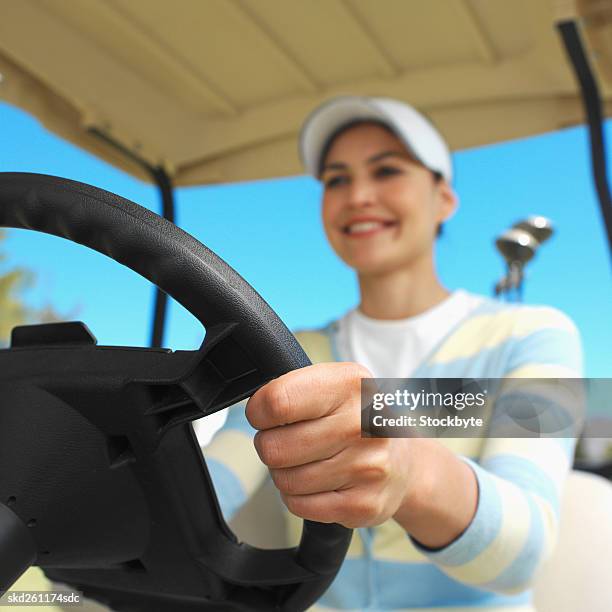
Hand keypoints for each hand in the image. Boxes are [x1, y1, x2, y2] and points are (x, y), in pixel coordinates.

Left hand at [246, 362, 422, 528]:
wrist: (403, 460)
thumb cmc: (354, 418)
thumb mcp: (333, 384)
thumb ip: (294, 388)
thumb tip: (256, 409)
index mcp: (351, 384)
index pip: (277, 401)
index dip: (259, 412)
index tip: (266, 414)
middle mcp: (363, 423)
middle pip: (274, 446)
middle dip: (271, 445)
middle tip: (290, 440)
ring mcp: (367, 466)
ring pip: (284, 479)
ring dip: (286, 473)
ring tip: (310, 460)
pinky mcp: (364, 504)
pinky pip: (299, 505)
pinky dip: (299, 497)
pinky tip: (320, 482)